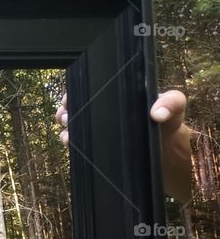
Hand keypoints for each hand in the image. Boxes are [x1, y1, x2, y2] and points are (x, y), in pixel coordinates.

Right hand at [56, 89, 193, 201]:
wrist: (166, 149)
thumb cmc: (169, 122)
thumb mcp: (175, 106)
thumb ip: (171, 103)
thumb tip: (158, 113)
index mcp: (116, 94)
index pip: (89, 89)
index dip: (75, 93)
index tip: (69, 99)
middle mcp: (102, 110)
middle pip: (74, 106)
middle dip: (64, 111)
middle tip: (66, 116)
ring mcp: (98, 129)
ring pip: (72, 125)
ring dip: (66, 129)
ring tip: (68, 134)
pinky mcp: (97, 146)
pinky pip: (78, 143)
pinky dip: (71, 143)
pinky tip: (72, 144)